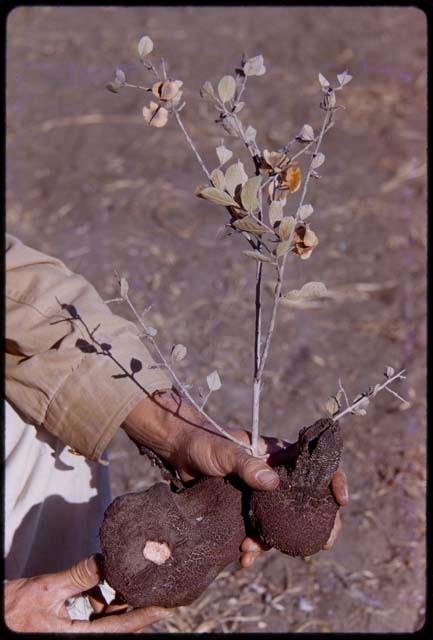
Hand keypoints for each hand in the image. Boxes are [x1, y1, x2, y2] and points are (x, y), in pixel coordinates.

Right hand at [5, 554, 172, 631]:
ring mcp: (74, 634)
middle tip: (153, 585)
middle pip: (117, 623)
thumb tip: (104, 561)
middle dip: (134, 604)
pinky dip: (100, 599)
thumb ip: (78, 577)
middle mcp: (78, 637)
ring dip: (116, 599)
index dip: (144, 617)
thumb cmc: (11, 613)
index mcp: (76, 637)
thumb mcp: (45, 590)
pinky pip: (93, 615)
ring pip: (106, 619)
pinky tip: (99, 582)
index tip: (165, 607)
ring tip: (125, 577)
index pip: (119, 628)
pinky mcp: (68, 628)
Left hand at [124, 390, 348, 566]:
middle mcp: (272, 475)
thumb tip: (271, 483)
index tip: (341, 501)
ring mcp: (258, 494)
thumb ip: (246, 464)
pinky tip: (244, 559)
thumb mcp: (224, 451)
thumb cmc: (202, 442)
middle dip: (314, 524)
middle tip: (322, 544)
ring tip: (252, 552)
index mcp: (275, 455)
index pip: (314, 465)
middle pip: (304, 500)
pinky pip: (256, 532)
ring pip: (278, 522)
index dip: (333, 481)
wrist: (174, 452)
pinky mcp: (242, 509)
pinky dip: (253, 547)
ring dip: (272, 541)